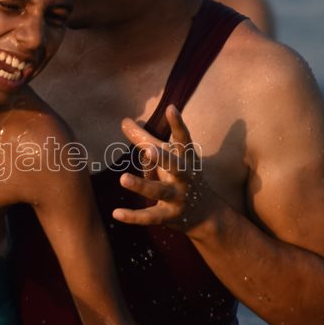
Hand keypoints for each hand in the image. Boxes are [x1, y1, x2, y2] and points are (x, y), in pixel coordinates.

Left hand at [114, 105, 214, 232]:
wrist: (207, 214)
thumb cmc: (182, 176)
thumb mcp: (168, 157)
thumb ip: (145, 140)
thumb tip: (124, 121)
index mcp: (186, 159)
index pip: (183, 139)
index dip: (178, 124)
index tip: (171, 108)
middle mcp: (185, 177)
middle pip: (175, 166)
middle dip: (163, 158)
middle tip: (149, 150)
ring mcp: (178, 197)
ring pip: (160, 191)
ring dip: (142, 185)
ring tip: (123, 178)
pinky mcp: (170, 216)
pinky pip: (151, 216)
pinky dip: (134, 216)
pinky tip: (116, 213)